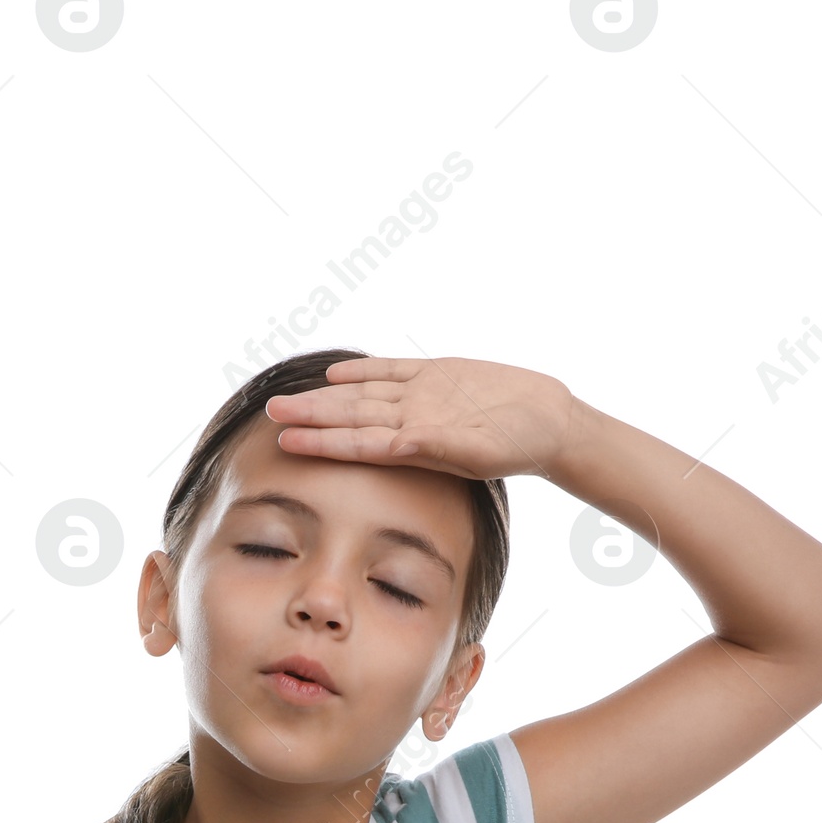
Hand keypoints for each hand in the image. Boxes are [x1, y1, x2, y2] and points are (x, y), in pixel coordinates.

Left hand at [264, 354, 588, 481]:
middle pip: (350, 415)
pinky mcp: (437, 375)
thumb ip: (437, 446)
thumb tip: (398, 442)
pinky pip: (392, 372)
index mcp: (416, 442)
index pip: (357, 441)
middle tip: (270, 414)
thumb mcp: (479, 450)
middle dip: (309, 416)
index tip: (285, 443)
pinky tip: (336, 374)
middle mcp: (411, 419)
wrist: (551, 423)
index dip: (320, 441)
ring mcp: (421, 397)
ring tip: (286, 402)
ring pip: (362, 395)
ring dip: (324, 398)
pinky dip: (363, 372)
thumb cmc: (520, 445)